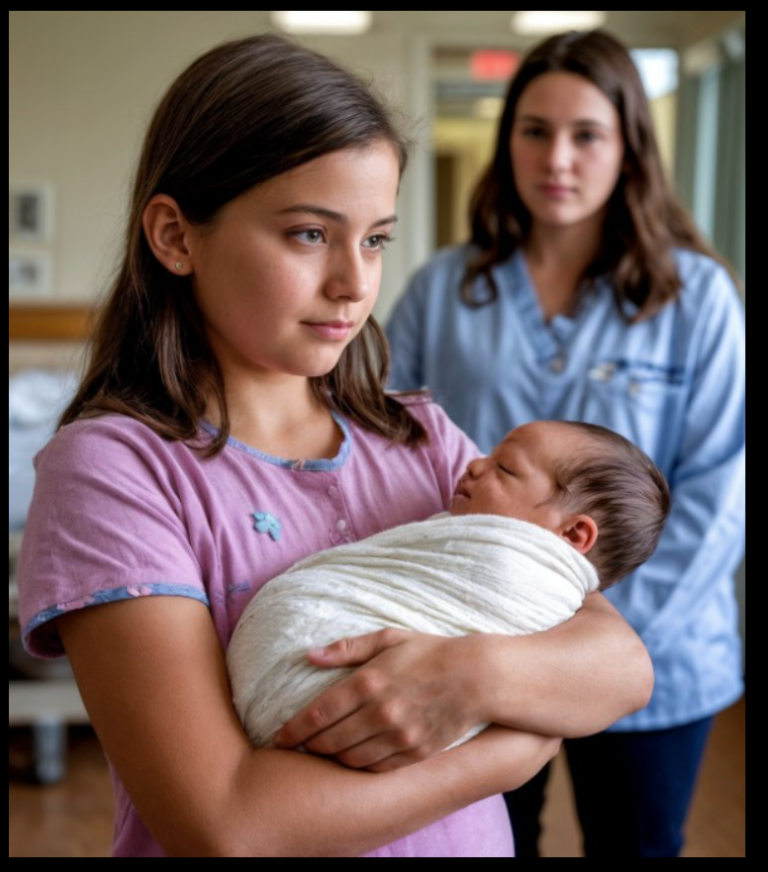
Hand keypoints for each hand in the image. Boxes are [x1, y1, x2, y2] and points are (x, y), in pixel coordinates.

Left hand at [273, 629, 482, 772]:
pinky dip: (358, 767)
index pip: (317, 714)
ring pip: (350, 759)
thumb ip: (347, 647)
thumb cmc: (429, 652)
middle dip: (307, 746)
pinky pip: (376, 768)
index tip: (279, 737)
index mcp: (368, 681)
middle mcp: (380, 712)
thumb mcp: (388, 638)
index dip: (293, 730)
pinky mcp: (415, 753)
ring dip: (330, 758)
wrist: (476, 677)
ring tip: (322, 751)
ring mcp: (399, 736)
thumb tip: (310, 654)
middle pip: (329, 740)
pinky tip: (352, 758)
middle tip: (296, 746)